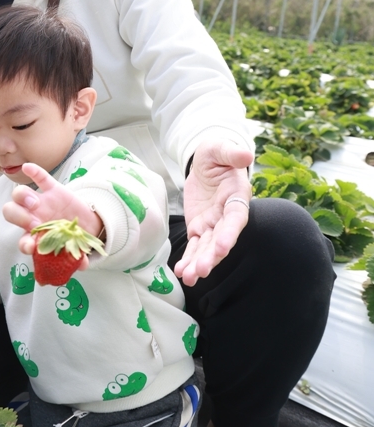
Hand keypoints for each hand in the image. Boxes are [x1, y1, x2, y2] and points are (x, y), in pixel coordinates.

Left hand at [2, 162, 101, 260]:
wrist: (86, 224)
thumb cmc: (74, 239)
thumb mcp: (77, 250)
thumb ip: (78, 258)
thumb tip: (83, 265)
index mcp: (37, 236)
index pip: (24, 241)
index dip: (25, 243)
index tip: (31, 246)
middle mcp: (34, 217)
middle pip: (13, 212)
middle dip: (18, 216)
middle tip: (33, 220)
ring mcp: (41, 202)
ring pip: (21, 194)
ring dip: (24, 197)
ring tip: (35, 203)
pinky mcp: (53, 189)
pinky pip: (40, 177)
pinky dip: (33, 171)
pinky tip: (28, 167)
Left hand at [173, 141, 253, 286]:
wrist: (204, 163)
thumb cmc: (216, 154)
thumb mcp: (219, 148)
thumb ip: (231, 152)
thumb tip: (247, 154)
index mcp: (236, 197)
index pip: (235, 219)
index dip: (230, 233)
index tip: (222, 247)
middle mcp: (227, 215)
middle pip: (221, 239)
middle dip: (212, 256)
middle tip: (202, 271)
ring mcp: (213, 224)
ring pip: (207, 247)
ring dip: (199, 263)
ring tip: (189, 278)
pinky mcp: (199, 227)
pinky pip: (195, 246)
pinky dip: (188, 259)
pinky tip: (181, 272)